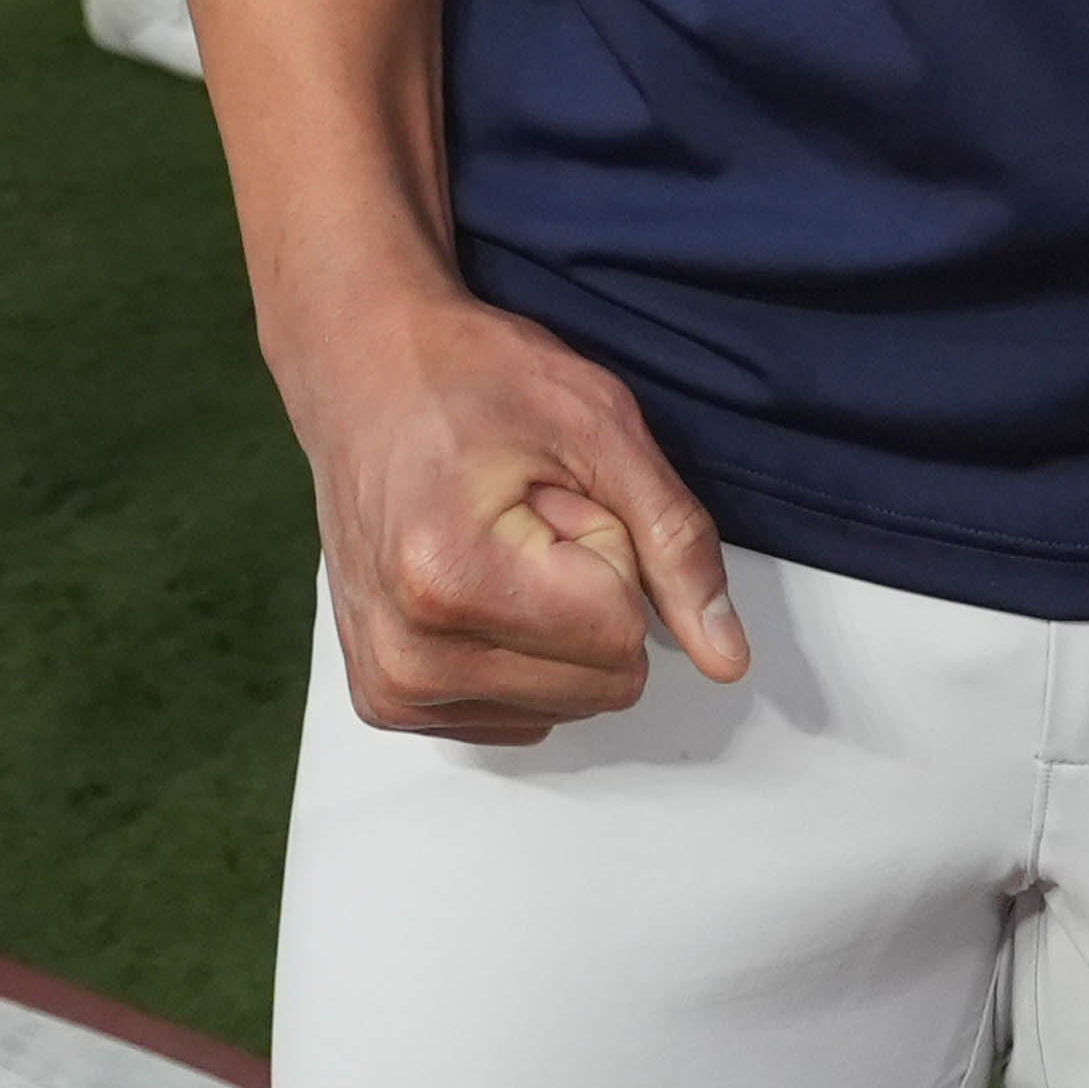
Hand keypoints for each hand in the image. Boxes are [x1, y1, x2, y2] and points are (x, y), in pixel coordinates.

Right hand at [274, 272, 747, 741]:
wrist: (361, 371)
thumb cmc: (466, 378)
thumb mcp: (600, 427)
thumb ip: (675, 542)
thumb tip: (727, 656)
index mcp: (452, 580)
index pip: (623, 633)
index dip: (611, 549)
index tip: (552, 495)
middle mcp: (408, 655)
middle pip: (601, 684)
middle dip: (587, 595)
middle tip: (525, 517)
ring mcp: (390, 687)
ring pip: (567, 706)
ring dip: (552, 625)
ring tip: (495, 542)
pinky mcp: (386, 701)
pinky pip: (520, 717)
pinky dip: (518, 652)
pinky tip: (473, 581)